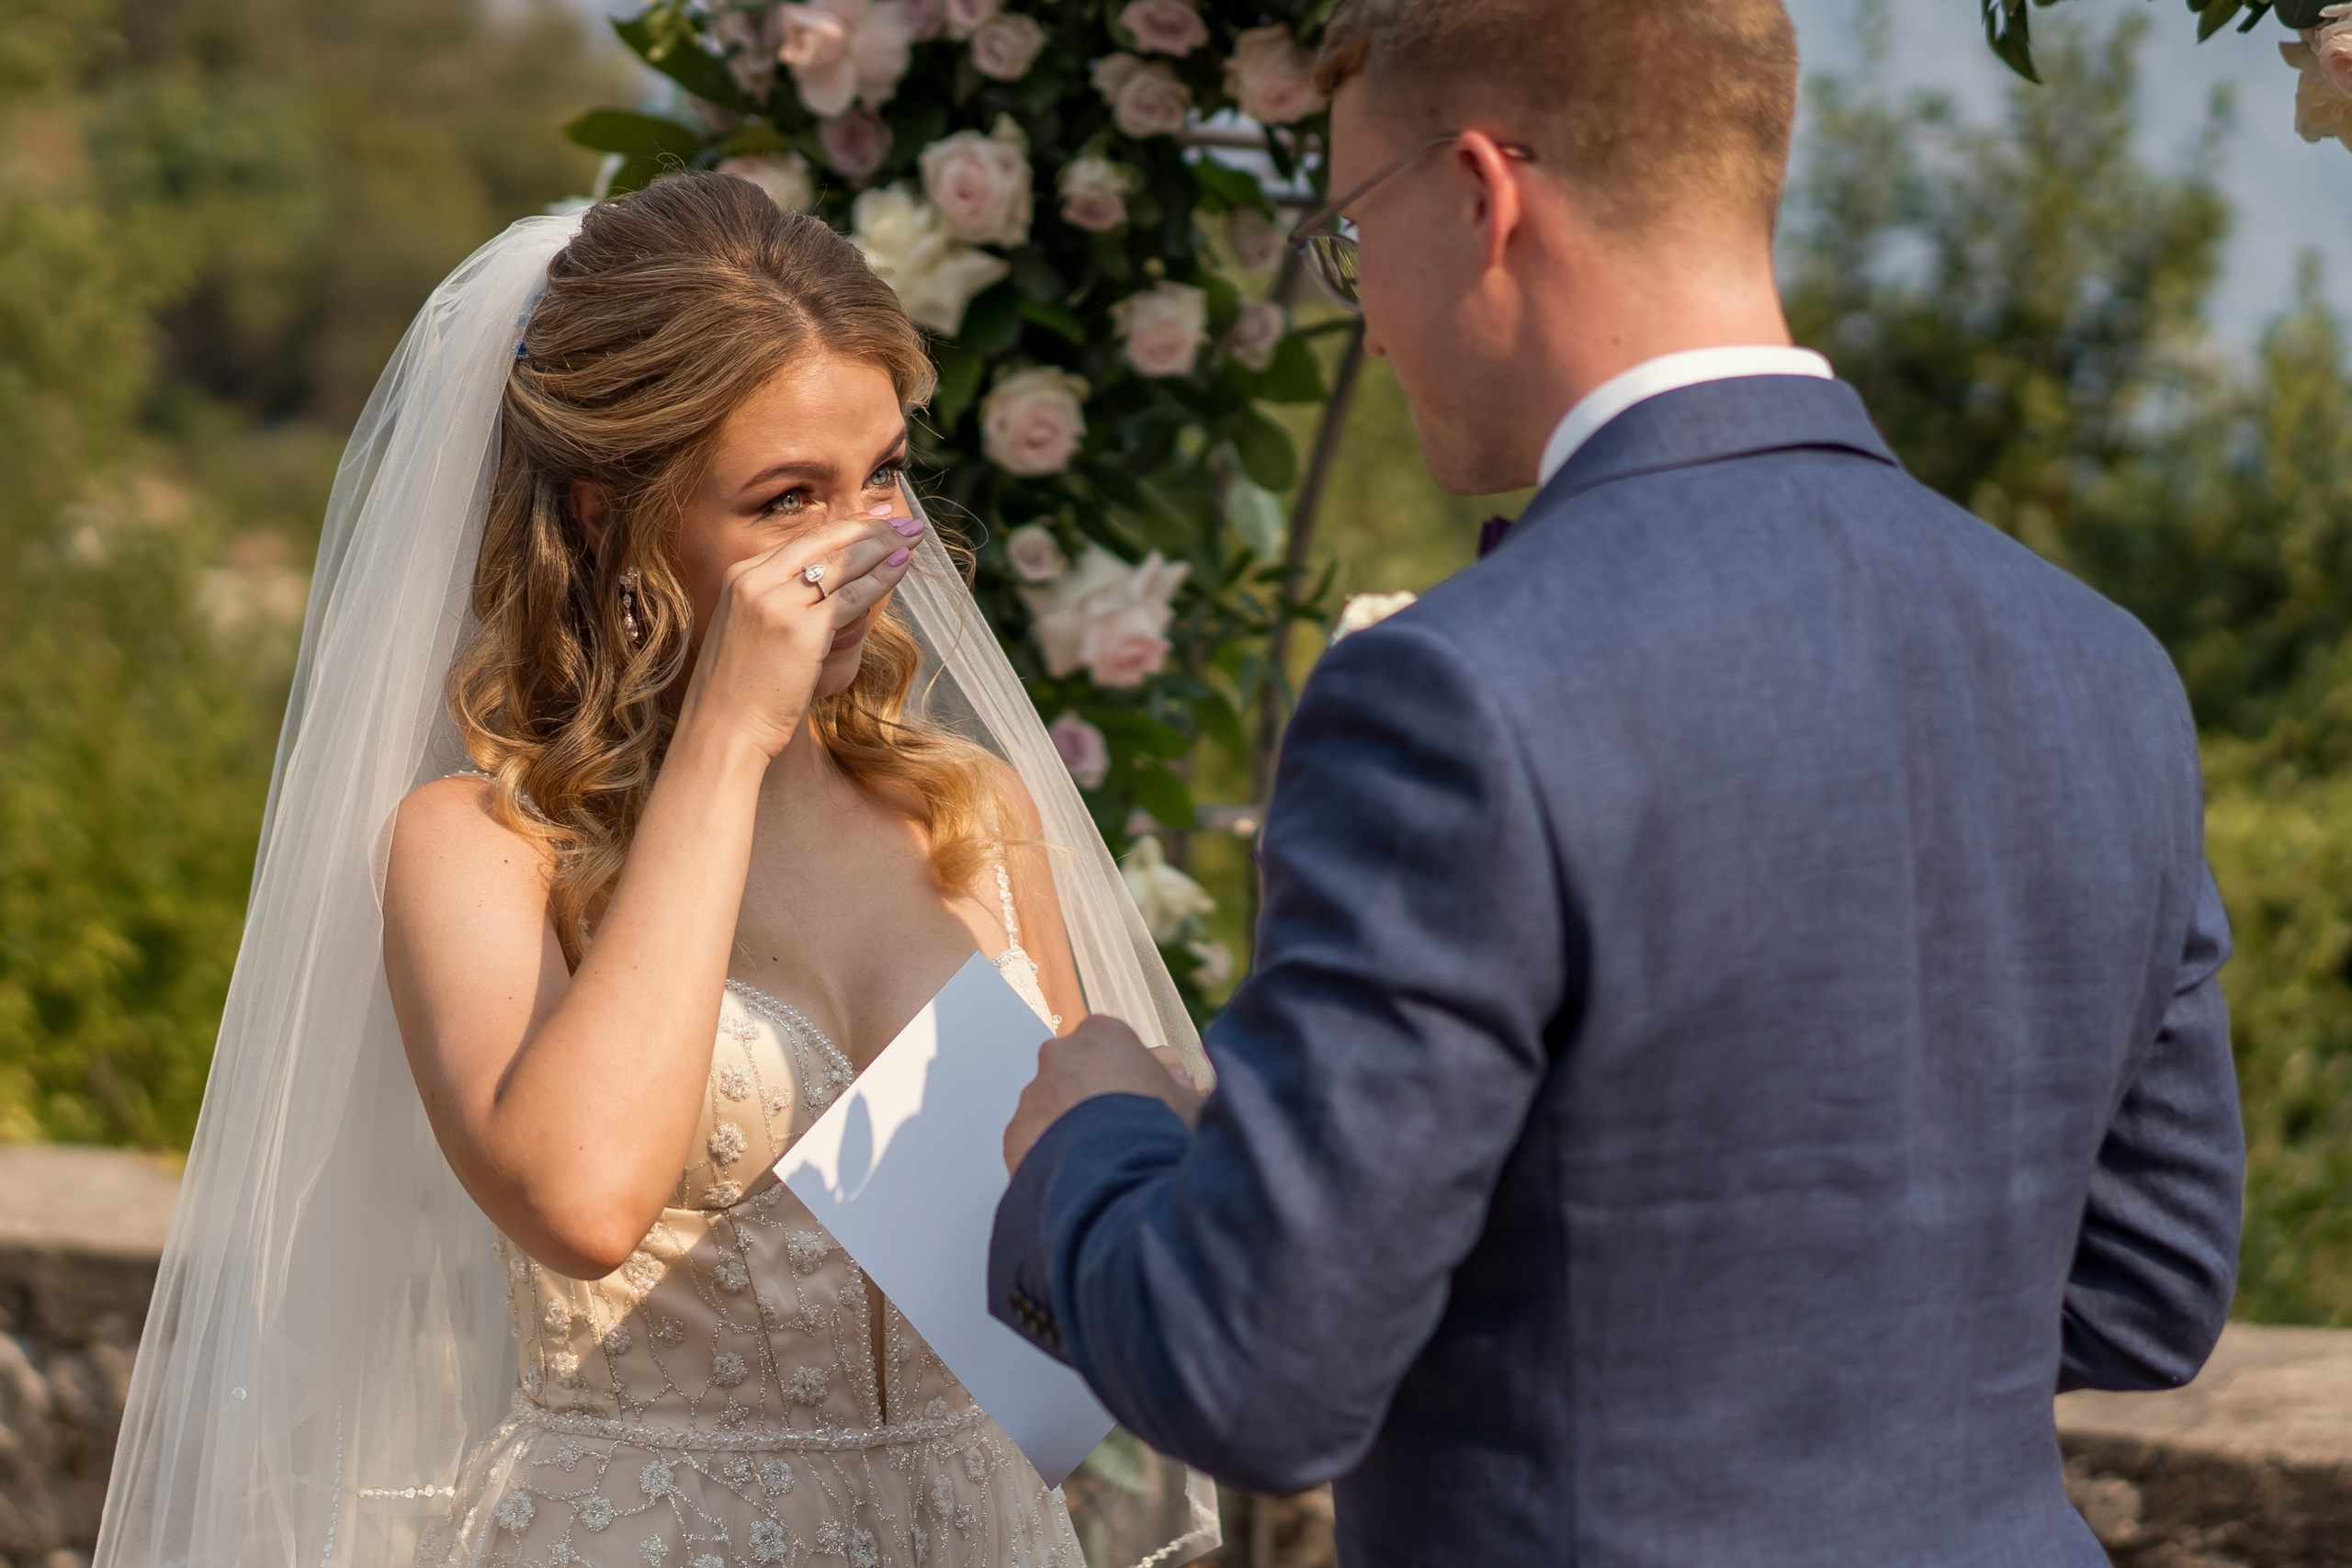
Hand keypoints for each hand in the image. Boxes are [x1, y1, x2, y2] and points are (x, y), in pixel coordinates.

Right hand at [676, 515, 916, 759]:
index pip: (803, 541)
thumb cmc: (742, 694)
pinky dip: (880, 579)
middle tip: (906, 522)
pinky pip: (850, 597)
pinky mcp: (799, 630)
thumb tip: (837, 593)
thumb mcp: (753, 634)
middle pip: (824, 542)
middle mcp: (754, 581)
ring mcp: (775, 603)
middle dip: (871, 528)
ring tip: (913, 538)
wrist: (722, 732)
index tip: (877, 518)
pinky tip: (902, 567)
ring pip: (841, 564)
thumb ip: (784, 605)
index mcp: (739, 577)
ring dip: (883, 548)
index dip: (845, 527)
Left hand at [1003, 1014, 1204, 1173]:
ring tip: (1102, 1163)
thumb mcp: (1189, 1102)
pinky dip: (1052, 1157)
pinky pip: (1034, 1143)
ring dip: (1072, 1129)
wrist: (1117, 1181)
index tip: (1144, 1098)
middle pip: (1079, 1074)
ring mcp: (1033, 1096)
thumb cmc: (1155, 1135)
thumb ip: (1179, 1086)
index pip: (1115, 1046)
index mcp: (1103, 1035)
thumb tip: (1181, 1084)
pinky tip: (1078, 1178)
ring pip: (1053, 1109)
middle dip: (1097, 1098)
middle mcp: (1059, 1057)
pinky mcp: (1016, 1136)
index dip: (1133, 1075)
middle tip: (1124, 1133)